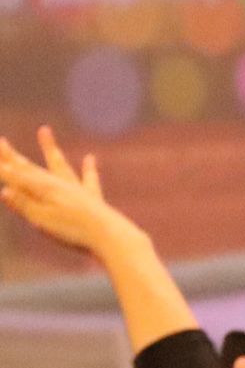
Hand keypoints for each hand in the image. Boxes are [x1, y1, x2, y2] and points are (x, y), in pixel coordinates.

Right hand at [0, 126, 135, 257]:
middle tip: (2, 141)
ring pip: (59, 164)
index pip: (16, 176)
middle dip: (14, 157)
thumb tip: (4, 190)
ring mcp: (76, 189)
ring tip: (45, 131)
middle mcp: (59, 184)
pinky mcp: (93, 198)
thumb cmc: (74, 231)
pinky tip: (90, 158)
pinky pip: (89, 180)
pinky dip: (89, 169)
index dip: (2, 166)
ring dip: (50, 148)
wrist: (111, 237)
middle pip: (32, 168)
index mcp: (44, 190)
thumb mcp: (42, 220)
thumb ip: (23, 204)